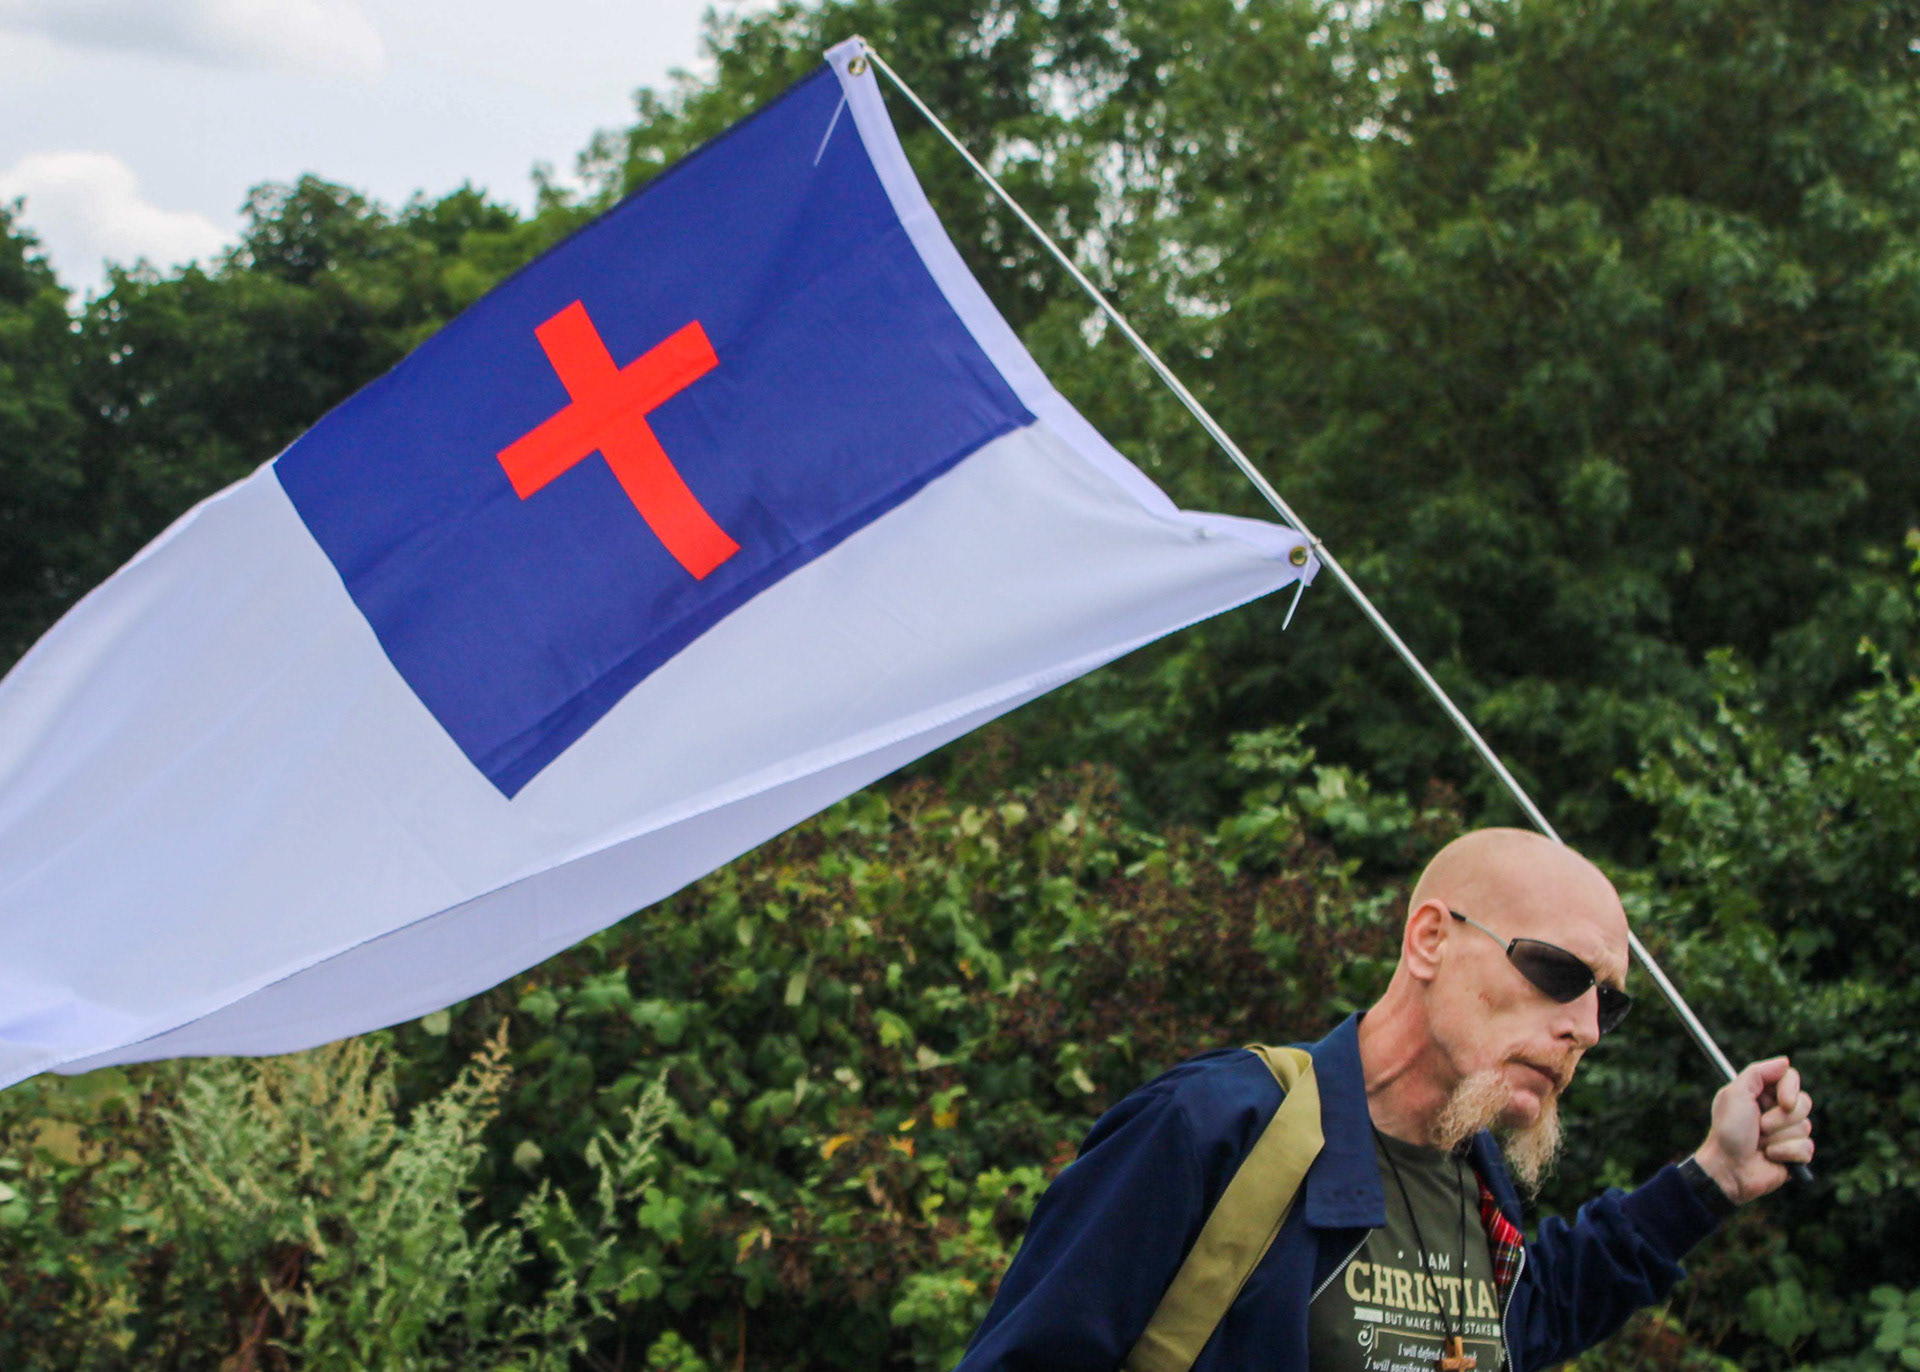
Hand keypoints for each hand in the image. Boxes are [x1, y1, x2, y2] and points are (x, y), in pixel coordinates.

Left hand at [1691, 1057, 1813, 1205]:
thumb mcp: (1735, 1095)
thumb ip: (1758, 1073)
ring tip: (1760, 1144)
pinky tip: (1770, 1157)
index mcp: (1763, 1093)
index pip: (1791, 1078)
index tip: (1782, 1102)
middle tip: (1760, 1127)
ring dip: (1778, 1137)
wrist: (1728, 1168)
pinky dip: (1785, 1153)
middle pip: (1804, 1103)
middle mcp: (1778, 1110)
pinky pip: (1807, 1148)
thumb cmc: (1728, 1131)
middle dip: (1781, 1118)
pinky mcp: (1796, 1154)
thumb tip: (1785, 1061)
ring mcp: (1789, 1132)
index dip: (1790, 1090)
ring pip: (1805, 1127)